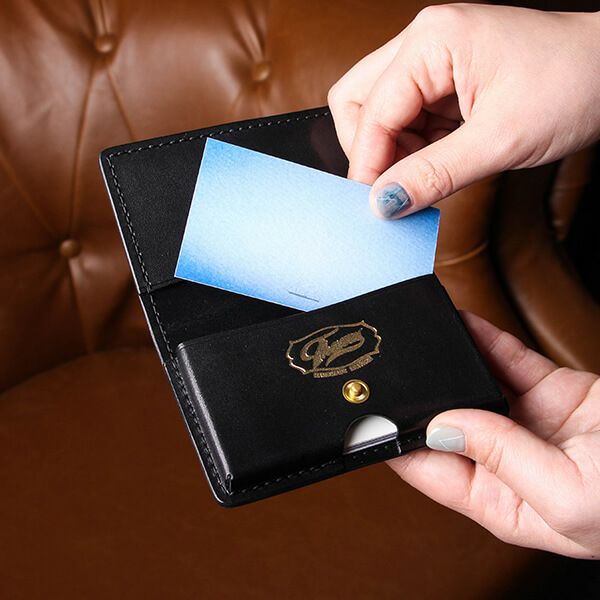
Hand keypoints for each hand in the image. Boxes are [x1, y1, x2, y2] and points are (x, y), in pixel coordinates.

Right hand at [328, 4, 599, 217]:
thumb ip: (433, 173)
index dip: (368, 162)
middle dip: (369, 149)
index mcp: (432, 40)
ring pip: (377, 113)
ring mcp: (432, 60)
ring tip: (427, 175)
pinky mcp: (444, 81)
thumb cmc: (575, 84)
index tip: (375, 204)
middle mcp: (424, 43)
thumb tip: (385, 202)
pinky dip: (413, 149)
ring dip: (393, 152)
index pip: (371, 110)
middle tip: (393, 185)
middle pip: (357, 100)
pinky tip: (438, 163)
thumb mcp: (500, 140)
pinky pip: (406, 120)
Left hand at [387, 311, 599, 557]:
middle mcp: (505, 461)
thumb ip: (502, 458)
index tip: (364, 415)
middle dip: (417, 396)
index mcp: (501, 502)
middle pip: (444, 422)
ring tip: (410, 339)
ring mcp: (525, 421)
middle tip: (381, 369)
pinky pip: (503, 358)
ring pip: (470, 384)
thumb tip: (445, 424)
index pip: (430, 470)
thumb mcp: (568, 496)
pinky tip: (454, 324)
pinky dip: (480, 339)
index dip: (394, 442)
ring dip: (443, 362)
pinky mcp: (549, 388)